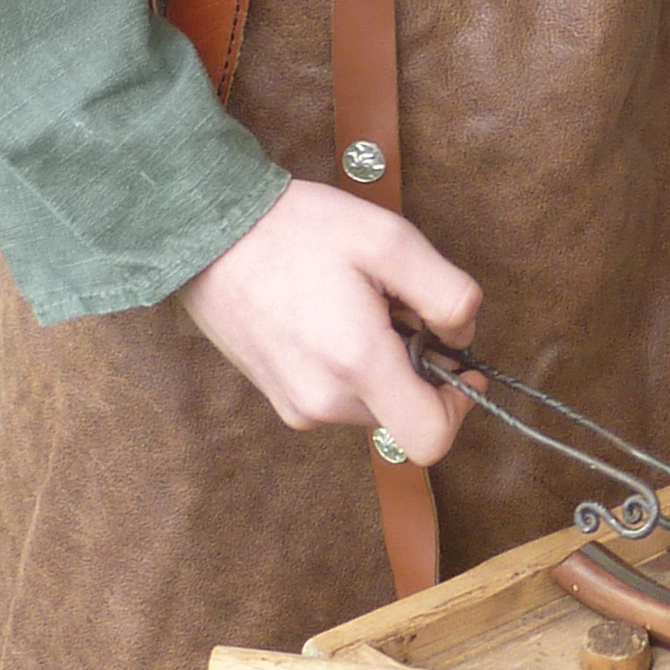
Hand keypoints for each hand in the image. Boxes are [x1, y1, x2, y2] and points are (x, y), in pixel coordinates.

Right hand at [181, 179, 483, 462]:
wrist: (207, 233)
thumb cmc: (297, 230)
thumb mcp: (391, 240)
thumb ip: (447, 293)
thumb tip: (462, 337)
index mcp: (358, 365)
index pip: (430, 439)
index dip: (458, 407)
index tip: (458, 364)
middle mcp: (325, 402)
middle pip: (404, 415)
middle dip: (417, 365)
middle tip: (394, 305)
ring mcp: (297, 406)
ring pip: (373, 405)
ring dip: (383, 364)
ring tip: (355, 303)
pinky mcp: (280, 399)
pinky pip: (340, 397)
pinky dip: (352, 366)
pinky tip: (331, 315)